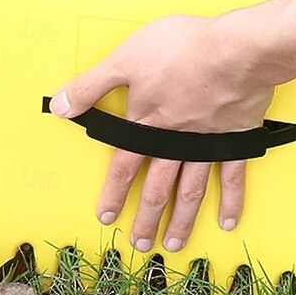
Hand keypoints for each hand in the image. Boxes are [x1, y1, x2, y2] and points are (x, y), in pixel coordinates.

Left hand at [49, 13, 275, 252]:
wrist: (234, 50)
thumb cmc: (179, 49)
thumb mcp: (124, 59)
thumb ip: (91, 85)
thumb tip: (59, 107)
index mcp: (148, 123)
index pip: (124, 165)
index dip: (114, 192)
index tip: (107, 217)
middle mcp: (176, 141)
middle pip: (157, 187)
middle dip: (146, 218)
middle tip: (140, 245)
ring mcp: (207, 143)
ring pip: (190, 190)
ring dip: (181, 220)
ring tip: (173, 244)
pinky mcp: (236, 138)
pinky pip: (232, 176)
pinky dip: (230, 201)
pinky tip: (226, 221)